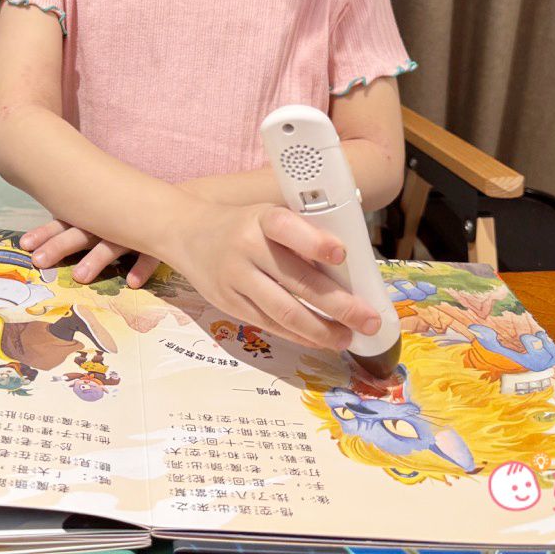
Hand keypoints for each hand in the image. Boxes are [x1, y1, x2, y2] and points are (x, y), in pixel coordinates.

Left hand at [19, 219, 160, 287]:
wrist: (177, 201)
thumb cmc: (131, 212)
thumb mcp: (102, 215)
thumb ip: (78, 225)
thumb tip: (44, 242)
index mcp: (95, 215)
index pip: (66, 222)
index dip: (45, 233)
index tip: (24, 245)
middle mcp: (111, 222)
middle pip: (82, 232)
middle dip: (59, 245)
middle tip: (39, 260)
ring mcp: (134, 231)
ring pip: (113, 244)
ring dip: (96, 259)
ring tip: (79, 276)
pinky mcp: (158, 242)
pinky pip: (151, 255)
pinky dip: (142, 267)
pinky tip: (132, 282)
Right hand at [175, 201, 382, 351]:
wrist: (185, 233)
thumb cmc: (241, 224)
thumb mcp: (265, 216)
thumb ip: (298, 235)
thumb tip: (348, 271)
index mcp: (261, 218)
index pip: (286, 227)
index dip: (313, 241)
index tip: (342, 254)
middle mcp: (246, 247)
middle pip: (296, 280)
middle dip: (339, 304)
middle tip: (369, 319)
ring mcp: (235, 279)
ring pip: (284, 311)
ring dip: (322, 329)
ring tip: (349, 337)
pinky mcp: (229, 304)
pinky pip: (270, 324)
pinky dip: (300, 335)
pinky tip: (320, 339)